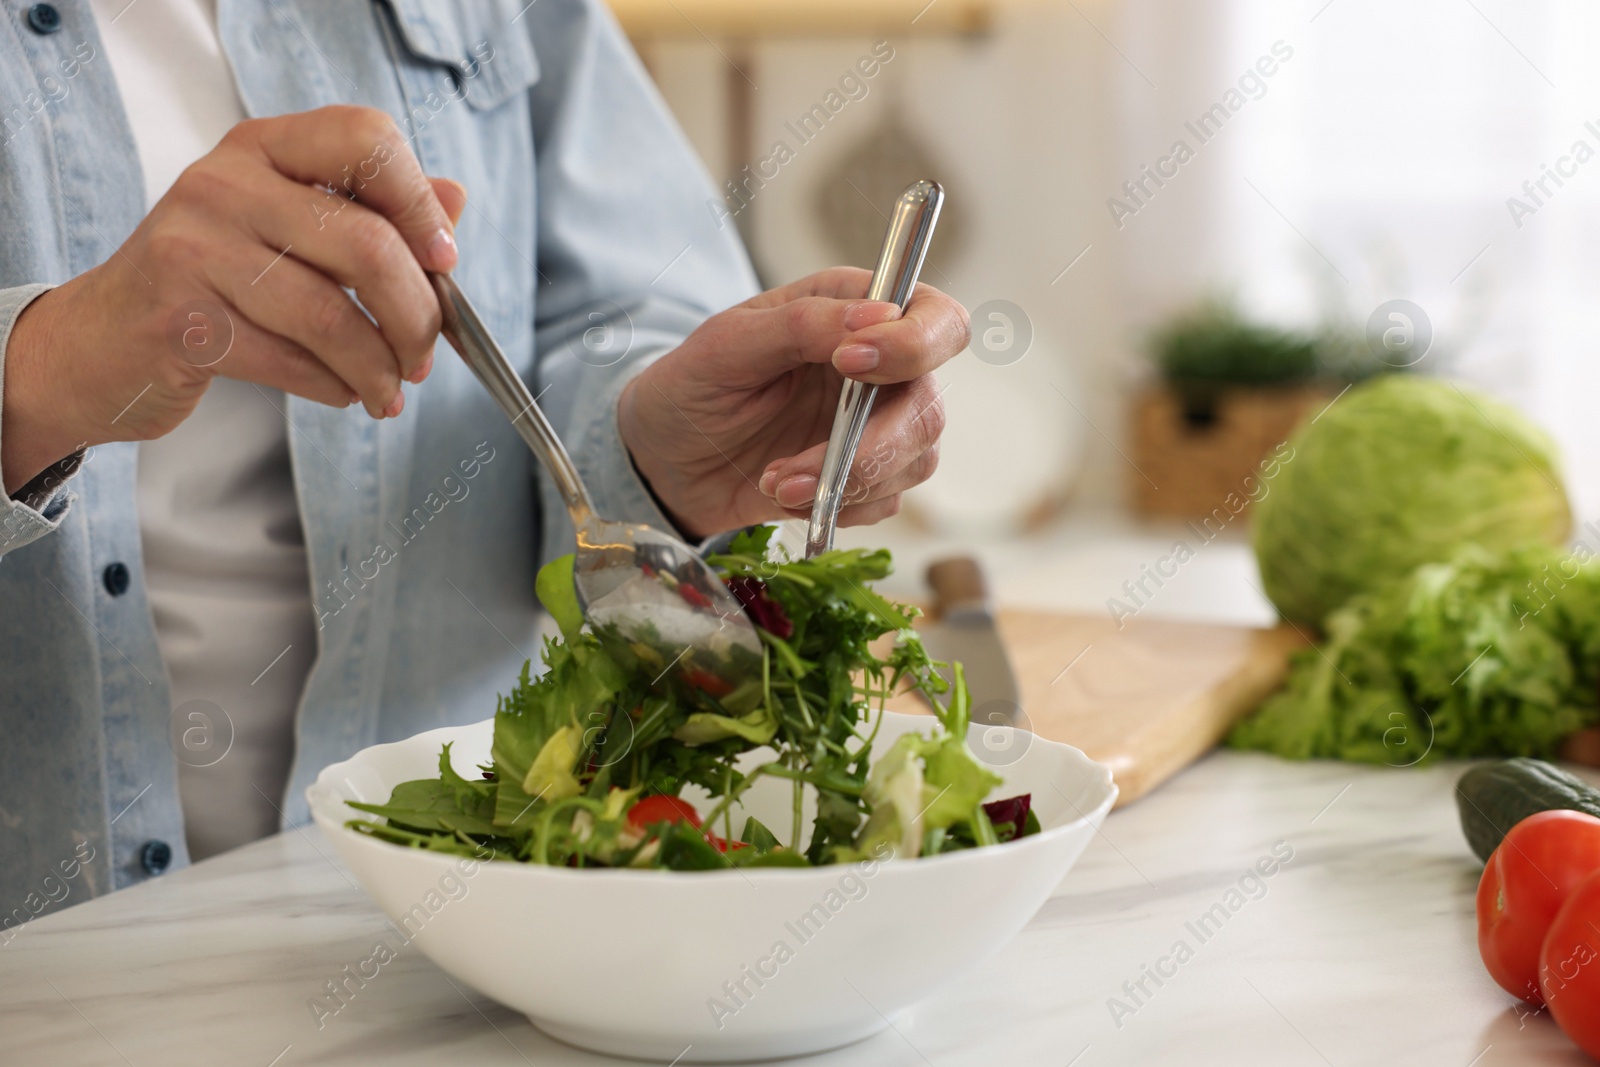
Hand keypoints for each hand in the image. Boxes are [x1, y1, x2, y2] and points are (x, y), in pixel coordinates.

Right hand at [1, 105, 466, 494]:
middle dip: (416, 315)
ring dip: (379, 367)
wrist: (102, 341)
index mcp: (264, 146)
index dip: (420, 203)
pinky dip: (336, 388)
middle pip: (367, 245)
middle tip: (424, 355)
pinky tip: (344, 394)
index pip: (365, 139)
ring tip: (389, 390)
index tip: (446, 262)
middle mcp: (225, 183)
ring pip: (333, 316)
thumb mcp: (289, 227)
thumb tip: (455, 200)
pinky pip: (293, 361)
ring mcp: (195, 247)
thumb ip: (372, 211)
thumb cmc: (215, 282)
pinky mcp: (182, 318)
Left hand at [618, 267, 969, 539]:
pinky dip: (837, 505)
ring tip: (775, 482)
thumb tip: (875, 316)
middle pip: (929, 404)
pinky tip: (785, 495)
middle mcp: (880, 368)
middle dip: (872, 444)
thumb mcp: (727, 345)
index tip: (850, 365)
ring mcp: (877, 425)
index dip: (913, 344)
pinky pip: (886, 500)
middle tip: (798, 466)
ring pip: (916, 458)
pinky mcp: (866, 476)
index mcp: (853, 313)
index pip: (934, 318)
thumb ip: (801, 325)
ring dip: (845, 481)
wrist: (666, 462)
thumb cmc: (691, 387)